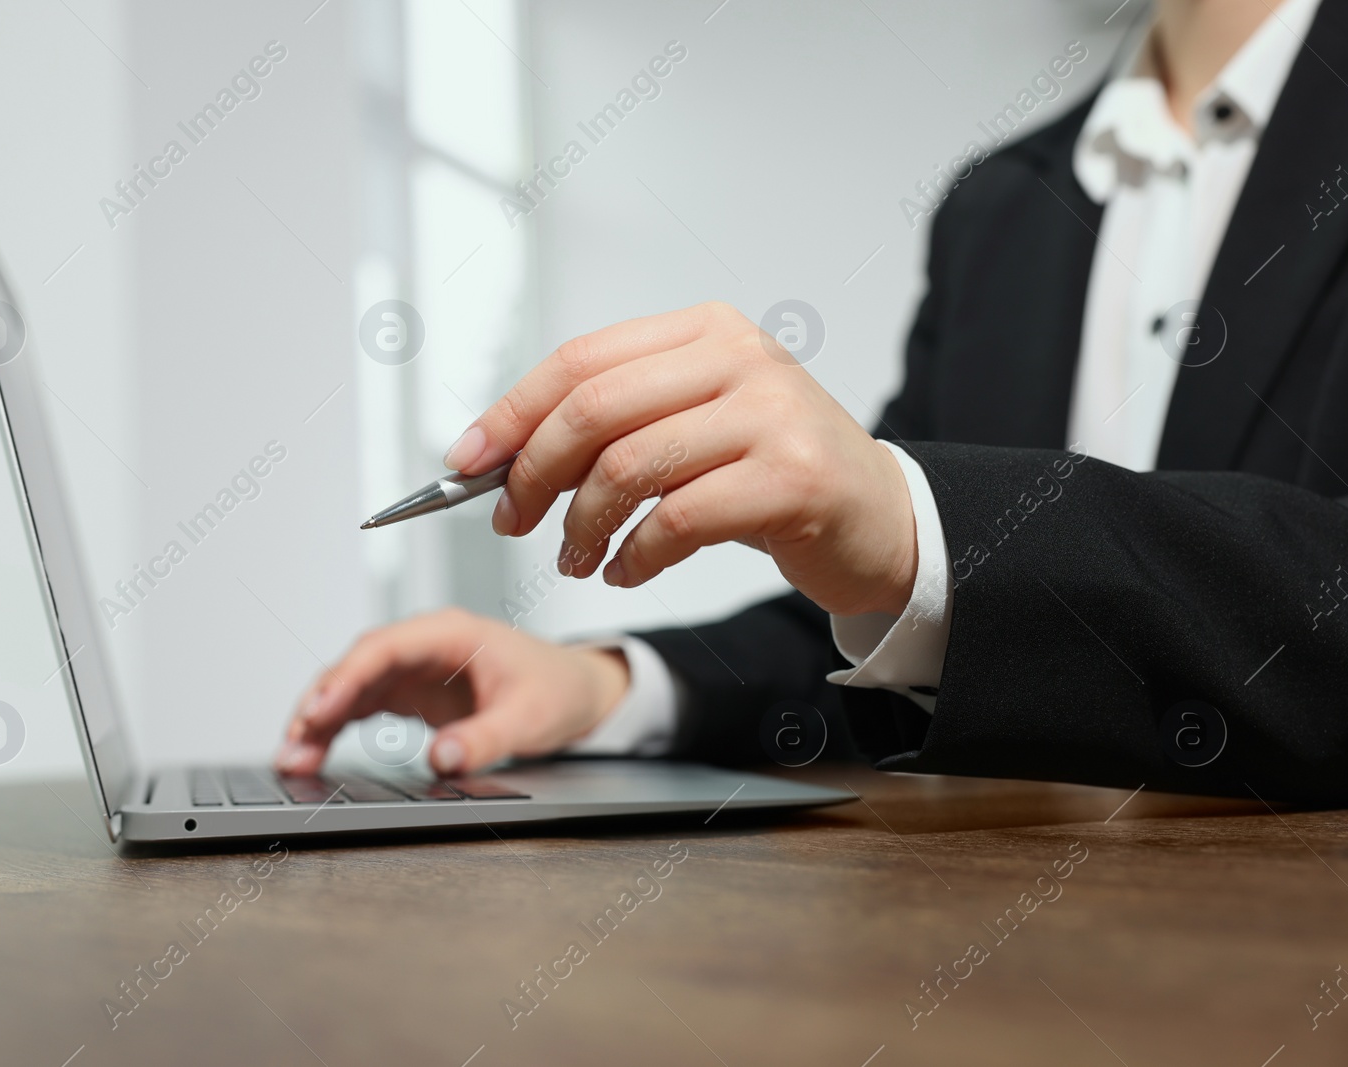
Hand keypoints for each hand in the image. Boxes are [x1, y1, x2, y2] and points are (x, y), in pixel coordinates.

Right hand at [274, 609, 630, 776]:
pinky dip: (333, 728)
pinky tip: (312, 754)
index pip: (383, 647)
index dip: (346, 678)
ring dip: (318, 719)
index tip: (319, 711)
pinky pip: (359, 705)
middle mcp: (423, 645)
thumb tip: (440, 758)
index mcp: (450, 633)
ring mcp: (412, 667)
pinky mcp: (409, 692)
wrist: (577, 691)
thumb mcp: (530, 718)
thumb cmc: (557, 690)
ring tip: (292, 760)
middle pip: (355, 666)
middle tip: (293, 747)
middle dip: (319, 704)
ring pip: (349, 686)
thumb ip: (485, 738)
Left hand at [442, 302, 917, 616]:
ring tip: (574, 558)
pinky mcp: (794, 479)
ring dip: (581, 526)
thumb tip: (502, 454)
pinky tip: (625, 570)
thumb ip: (617, 424)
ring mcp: (773, 415)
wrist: (881, 516)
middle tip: (512, 520)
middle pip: (595, 409)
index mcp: (705, 331)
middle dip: (533, 473)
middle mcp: (740, 358)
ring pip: (630, 467)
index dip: (512, 412)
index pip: (581, 361)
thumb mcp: (694, 424)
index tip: (466, 461)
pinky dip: (635, 556)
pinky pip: (679, 520)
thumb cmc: (772, 473)